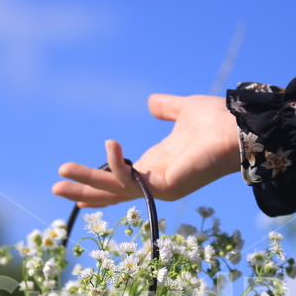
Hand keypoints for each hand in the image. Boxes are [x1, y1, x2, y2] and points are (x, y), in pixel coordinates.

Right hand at [52, 94, 241, 206]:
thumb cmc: (218, 123)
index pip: (121, 181)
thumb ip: (166, 108)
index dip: (97, 182)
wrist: (240, 128)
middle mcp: (155, 182)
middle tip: (55, 187)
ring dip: (87, 182)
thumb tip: (151, 103)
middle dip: (83, 189)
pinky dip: (116, 166)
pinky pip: (131, 180)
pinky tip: (109, 145)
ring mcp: (159, 187)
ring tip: (61, 172)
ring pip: (114, 190)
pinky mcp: (164, 186)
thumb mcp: (184, 111)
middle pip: (111, 192)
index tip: (74, 188)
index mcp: (157, 167)